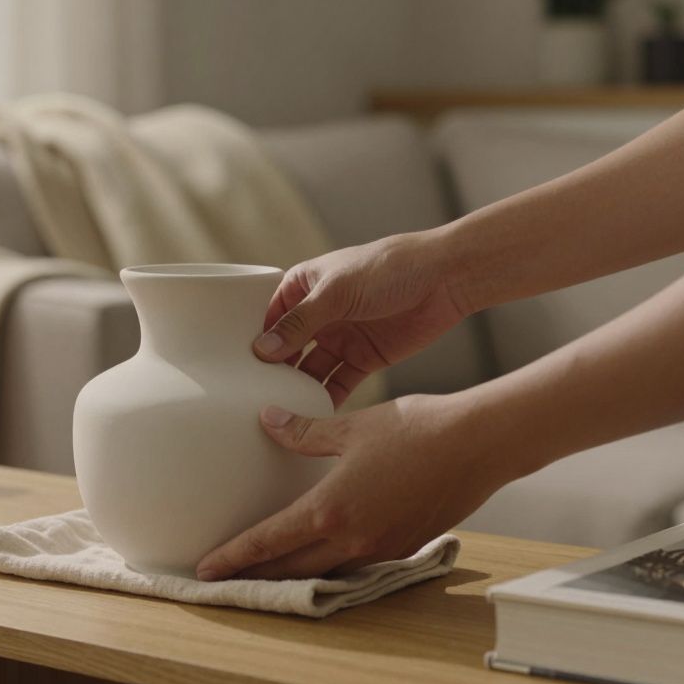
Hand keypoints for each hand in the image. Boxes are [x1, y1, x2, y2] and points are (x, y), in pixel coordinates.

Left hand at [196, 395, 513, 580]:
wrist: (480, 444)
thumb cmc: (418, 429)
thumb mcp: (352, 427)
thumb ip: (303, 432)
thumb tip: (267, 419)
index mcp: (330, 509)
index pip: (268, 542)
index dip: (233, 557)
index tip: (204, 570)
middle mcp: (352, 539)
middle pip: (289, 569)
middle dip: (253, 577)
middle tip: (222, 581)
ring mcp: (379, 548)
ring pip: (322, 571)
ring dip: (289, 576)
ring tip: (261, 575)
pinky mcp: (401, 547)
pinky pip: (353, 564)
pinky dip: (326, 565)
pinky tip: (316, 556)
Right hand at [255, 232, 470, 405]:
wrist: (445, 279)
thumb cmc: (388, 268)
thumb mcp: (336, 292)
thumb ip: (299, 323)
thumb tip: (263, 350)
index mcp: (303, 286)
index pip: (268, 318)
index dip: (254, 341)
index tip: (238, 367)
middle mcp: (318, 314)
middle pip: (286, 348)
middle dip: (272, 370)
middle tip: (253, 396)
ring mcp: (340, 337)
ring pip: (309, 370)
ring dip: (297, 388)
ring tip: (280, 411)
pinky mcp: (363, 358)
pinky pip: (337, 383)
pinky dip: (325, 398)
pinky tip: (311, 415)